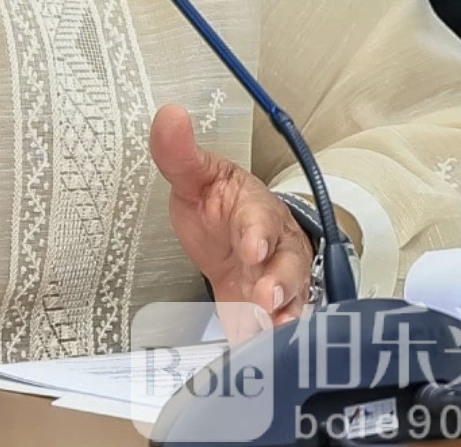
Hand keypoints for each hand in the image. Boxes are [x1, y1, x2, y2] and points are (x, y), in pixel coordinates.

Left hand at [150, 104, 313, 341]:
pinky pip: (278, 324)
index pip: (259, 218)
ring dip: (283, 313)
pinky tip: (263, 346)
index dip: (257, 232)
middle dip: (278, 280)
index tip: (252, 245)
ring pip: (292, 297)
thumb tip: (168, 115)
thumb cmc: (219, 204)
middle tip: (265, 296)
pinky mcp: (269, 310)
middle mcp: (274, 245)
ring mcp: (276, 280)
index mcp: (253, 209)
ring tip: (273, 328)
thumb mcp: (195, 177)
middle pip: (288, 263)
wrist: (232, 235)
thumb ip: (178, 153)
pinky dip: (272, 337)